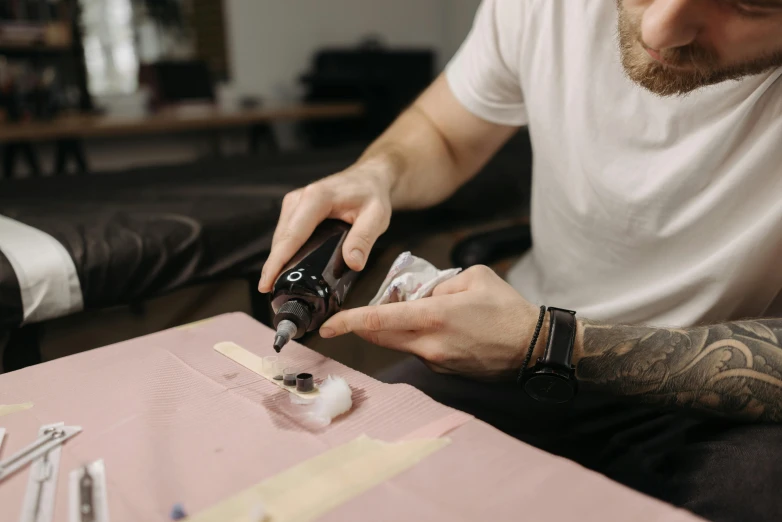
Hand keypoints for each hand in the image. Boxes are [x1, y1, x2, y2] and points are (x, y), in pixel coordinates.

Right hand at [258, 160, 393, 292]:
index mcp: (316, 198)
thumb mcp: (376, 216)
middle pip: (281, 239)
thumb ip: (364, 239)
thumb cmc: (372, 195)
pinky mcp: (294, 209)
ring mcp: (294, 203)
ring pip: (280, 238)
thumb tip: (353, 263)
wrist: (369, 178)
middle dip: (274, 267)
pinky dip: (284, 252)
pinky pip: (285, 234)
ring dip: (278, 261)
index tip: (266, 284)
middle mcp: (299, 198)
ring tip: (278, 287)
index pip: (292, 236)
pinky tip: (287, 269)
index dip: (277, 262)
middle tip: (273, 295)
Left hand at [320, 265, 544, 380]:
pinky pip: (419, 351)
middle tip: (360, 314)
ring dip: (395, 328)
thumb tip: (421, 294)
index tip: (328, 326)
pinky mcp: (443, 371)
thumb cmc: (507, 310)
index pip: (379, 320)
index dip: (349, 322)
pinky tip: (438, 328)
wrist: (533, 348)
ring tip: (416, 312)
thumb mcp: (474, 278)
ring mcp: (435, 362)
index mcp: (434, 317)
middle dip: (365, 325)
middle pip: (380, 336)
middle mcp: (429, 344)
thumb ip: (440, 283)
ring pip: (399, 343)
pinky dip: (416, 338)